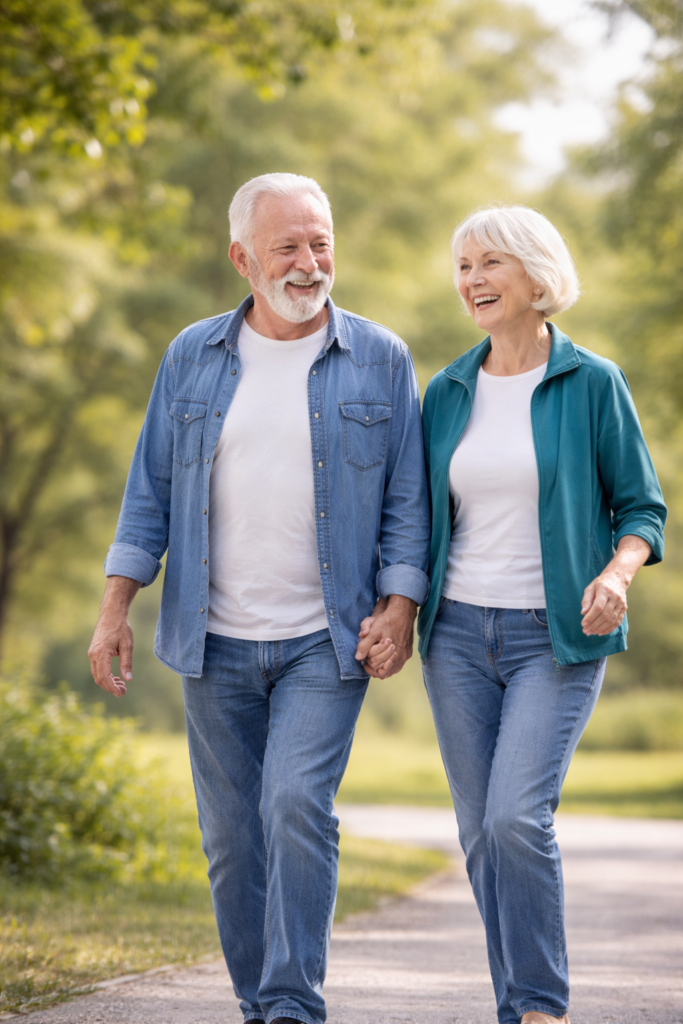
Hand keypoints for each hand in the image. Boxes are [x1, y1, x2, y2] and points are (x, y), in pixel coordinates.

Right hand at [88, 576, 140, 696]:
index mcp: (101, 653)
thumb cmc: (120, 628)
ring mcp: (92, 654)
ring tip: (122, 686)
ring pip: (97, 674)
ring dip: (108, 682)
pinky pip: (97, 668)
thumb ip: (126, 662)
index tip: (120, 693)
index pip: (104, 676)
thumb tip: (128, 679)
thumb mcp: (127, 645)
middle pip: (99, 678)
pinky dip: (106, 675)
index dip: (112, 687)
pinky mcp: (94, 653)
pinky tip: (116, 678)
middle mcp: (93, 655)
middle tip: (123, 692)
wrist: (111, 614)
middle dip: (110, 687)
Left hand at [354, 595, 416, 678]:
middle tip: (369, 658)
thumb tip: (358, 658)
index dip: (368, 666)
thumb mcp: (373, 631)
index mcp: (391, 653)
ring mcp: (405, 656)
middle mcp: (400, 658)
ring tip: (375, 659)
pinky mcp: (408, 654)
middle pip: (384, 670)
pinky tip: (385, 659)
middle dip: (375, 665)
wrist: (402, 613)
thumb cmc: (387, 621)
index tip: (364, 661)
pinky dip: (390, 665)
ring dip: (383, 667)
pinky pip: (398, 665)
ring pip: (392, 670)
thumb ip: (365, 645)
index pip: (376, 668)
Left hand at [581, 535, 650, 635]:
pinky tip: (601, 632)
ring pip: (611, 620)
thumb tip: (583, 613)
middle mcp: (615, 597)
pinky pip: (617, 621)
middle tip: (586, 631)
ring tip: (591, 632)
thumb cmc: (601, 584)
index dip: (590, 617)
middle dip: (594, 625)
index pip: (598, 607)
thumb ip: (586, 600)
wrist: (617, 579)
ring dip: (600, 628)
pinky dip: (609, 628)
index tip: (583, 624)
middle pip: (605, 615)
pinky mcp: (624, 608)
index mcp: (605, 590)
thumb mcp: (590, 587)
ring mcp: (621, 603)